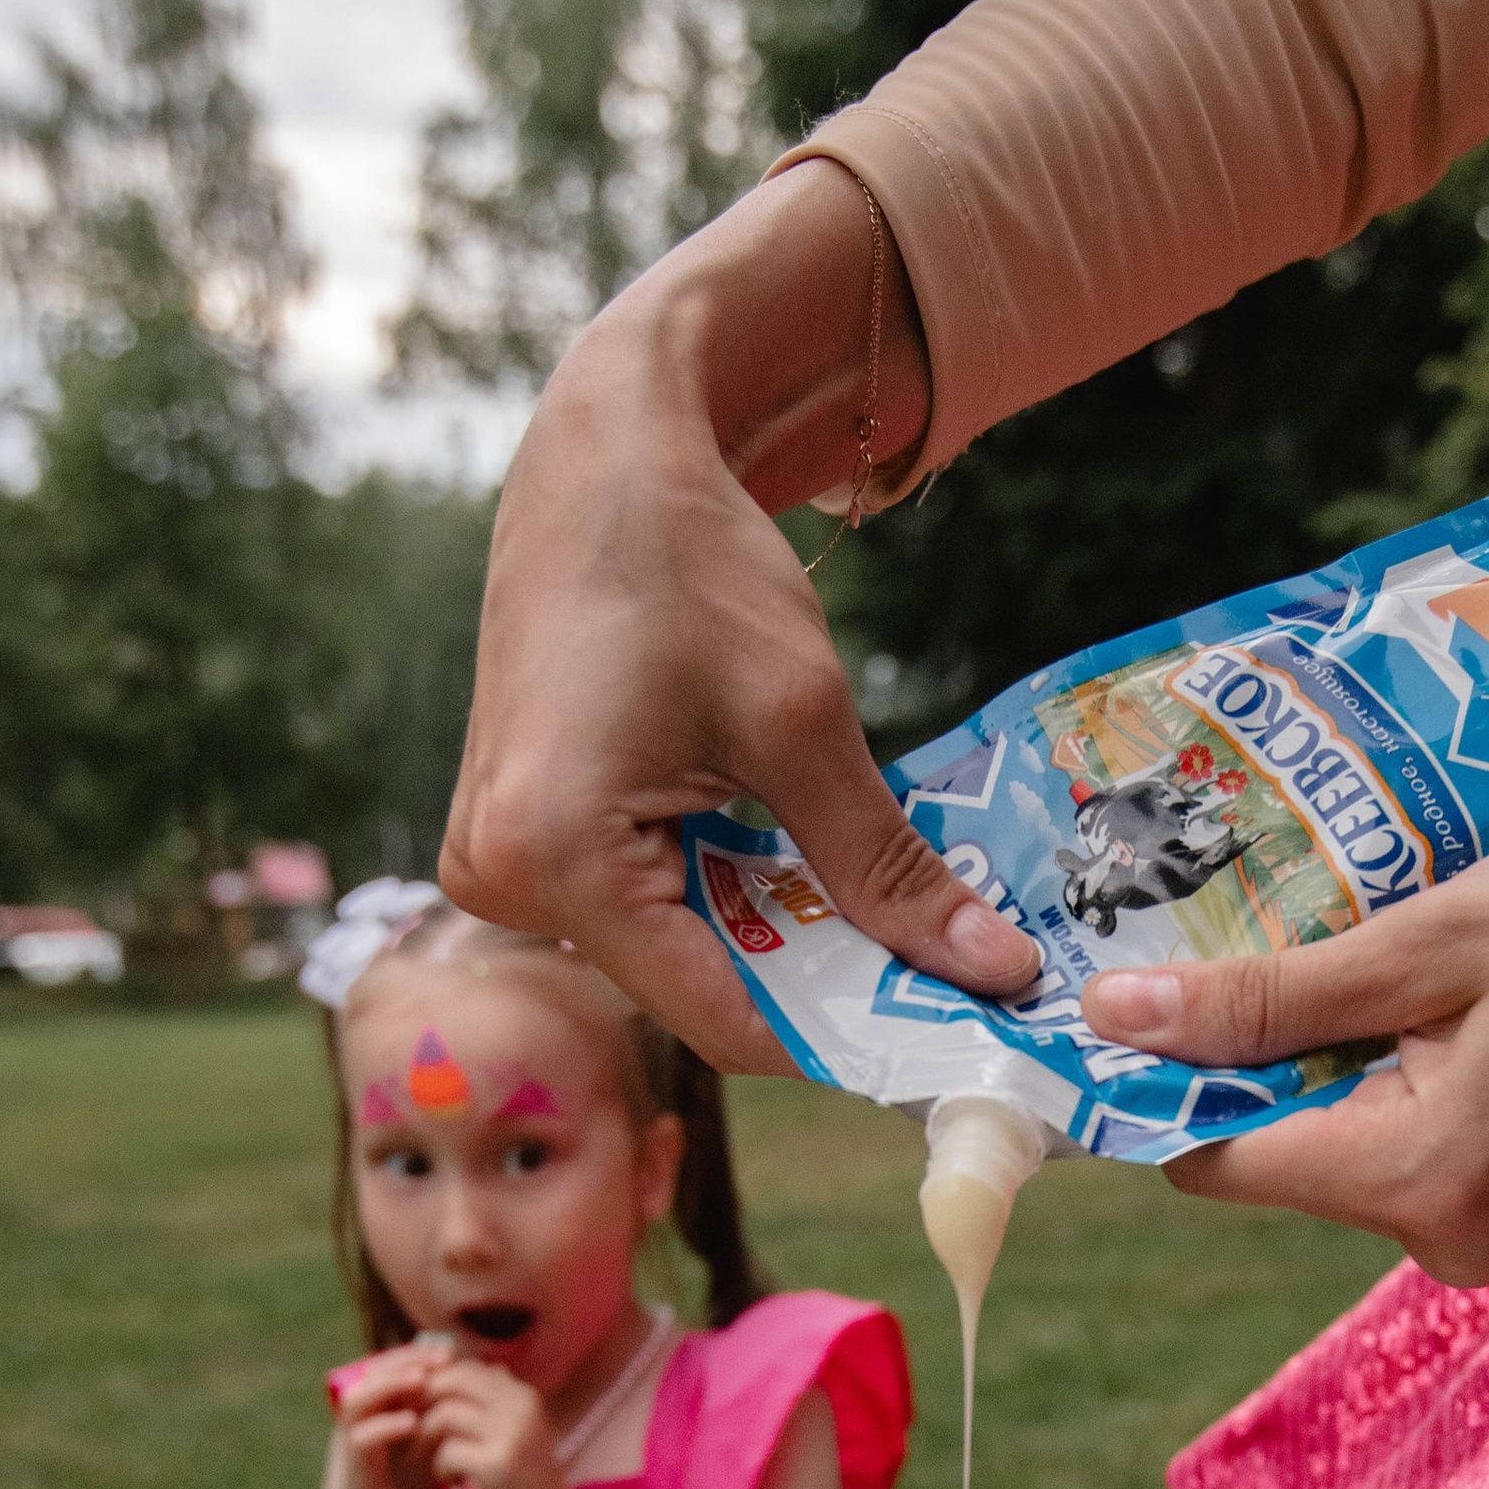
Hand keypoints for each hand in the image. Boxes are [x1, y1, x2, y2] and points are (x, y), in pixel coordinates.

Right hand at [328, 1344, 449, 1488]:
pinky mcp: (352, 1472)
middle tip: (440, 1358)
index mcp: (377, 1413)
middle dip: (404, 1361)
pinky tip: (412, 1422)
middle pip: (369, 1374)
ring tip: (422, 1379)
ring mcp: (352, 1446)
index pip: (388, 1368)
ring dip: (389, 1385)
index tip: (450, 1352)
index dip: (415, 1355)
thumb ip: (447, 1413)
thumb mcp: (433, 1445)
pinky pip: (358, 1440)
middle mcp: (359, 1424)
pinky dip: (383, 1426)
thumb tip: (486, 1375)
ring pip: (356, 1401)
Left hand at [417, 1353, 577, 1488]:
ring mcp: (513, 1435)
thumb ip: (487, 1401)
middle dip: (423, 1403)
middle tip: (412, 1429)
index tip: (420, 1409)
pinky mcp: (498, 1465)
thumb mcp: (512, 1432)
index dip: (435, 1384)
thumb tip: (451, 1367)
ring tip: (441, 1463)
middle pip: (452, 1382)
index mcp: (523, 1396)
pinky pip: (447, 1452)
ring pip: (444, 1415)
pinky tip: (454, 1484)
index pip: (466, 1368)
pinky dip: (441, 1469)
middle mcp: (522, 1407)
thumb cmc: (525, 1483)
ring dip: (430, 1440)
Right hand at [440, 163, 1040, 1062]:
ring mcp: (497, 865)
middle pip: (700, 989)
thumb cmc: (688, 562)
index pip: (726, 1016)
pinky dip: (730, 899)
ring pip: (677, 954)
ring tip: (874, 906)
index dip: (847, 1031)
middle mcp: (500, 879)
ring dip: (779, 939)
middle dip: (821, 982)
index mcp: (554, 855)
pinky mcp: (517, 842)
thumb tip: (991, 971)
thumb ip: (888, 867)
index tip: (952, 1029)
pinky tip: (793, 864)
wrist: (604, 457)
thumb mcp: (805, 722)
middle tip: (942, 970)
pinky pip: (645, 909)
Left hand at [1082, 814, 1488, 1285]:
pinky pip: (1397, 1138)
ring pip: (1333, 1141)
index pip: (1216, 1158)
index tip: (1125, 994)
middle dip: (1250, 1052)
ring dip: (1323, 1050)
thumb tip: (1123, 1021)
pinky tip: (1427, 988)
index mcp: (1422, 1180)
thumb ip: (1273, 995)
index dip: (1160, 1079)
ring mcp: (1482, 1231)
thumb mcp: (1436, 939)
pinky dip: (1385, 1067)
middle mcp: (1447, 1237)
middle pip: (1272, 1154)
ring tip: (1376, 946)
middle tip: (1265, 929)